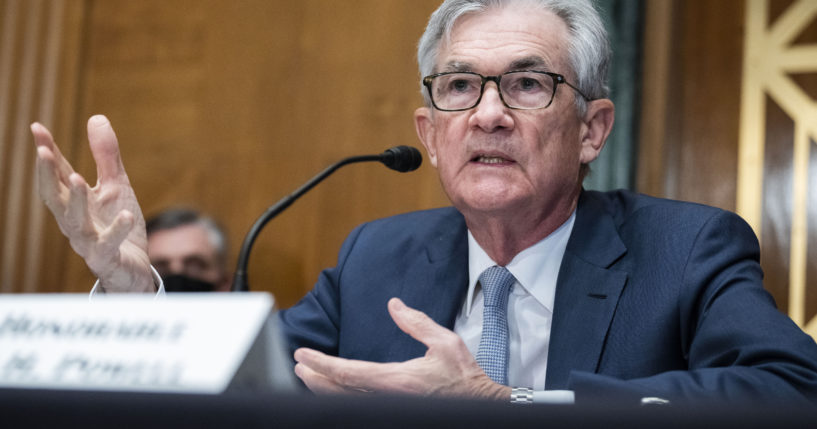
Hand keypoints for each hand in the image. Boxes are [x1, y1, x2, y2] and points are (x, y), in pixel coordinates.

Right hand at [31, 115, 152, 291]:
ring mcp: (88, 242)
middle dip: (47, 175)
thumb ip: (106, 156)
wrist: (134, 270)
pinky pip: (109, 245)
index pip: (57, 174)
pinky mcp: (107, 258)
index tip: (37, 128)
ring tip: (77, 177)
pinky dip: (116, 230)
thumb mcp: (116, 186)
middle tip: (42, 151)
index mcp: (74, 202)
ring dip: (74, 200)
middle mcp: (74, 221)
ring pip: (75, 222)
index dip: (47, 152)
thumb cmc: (119, 226)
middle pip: (55, 198)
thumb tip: (96, 117)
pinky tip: (127, 216)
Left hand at [293, 298, 509, 399]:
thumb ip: (416, 323)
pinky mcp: (395, 408)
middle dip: (316, 377)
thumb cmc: (464, 376)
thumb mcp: (445, 342)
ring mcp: (391, 405)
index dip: (323, 365)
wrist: (479, 404)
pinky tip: (334, 388)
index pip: (350, 373)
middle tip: (299, 364)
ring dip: (324, 388)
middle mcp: (390, 397)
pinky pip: (359, 403)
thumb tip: (394, 305)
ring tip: (308, 375)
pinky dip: (341, 395)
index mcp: (398, 379)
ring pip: (347, 400)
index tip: (303, 355)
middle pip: (341, 391)